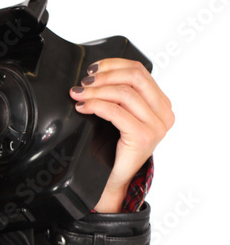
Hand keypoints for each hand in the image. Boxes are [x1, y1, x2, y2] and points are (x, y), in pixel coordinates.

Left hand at [69, 58, 173, 211]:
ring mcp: (156, 126)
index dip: (113, 65)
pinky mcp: (143, 137)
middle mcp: (164, 113)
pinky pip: (116, 112)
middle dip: (104, 76)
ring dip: (96, 91)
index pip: (139, 70)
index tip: (92, 69)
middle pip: (134, 76)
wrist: (114, 179)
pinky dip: (96, 105)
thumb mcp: (122, 115)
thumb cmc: (115, 148)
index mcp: (161, 104)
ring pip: (124, 93)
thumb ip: (119, 95)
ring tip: (79, 95)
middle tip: (83, 83)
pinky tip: (84, 108)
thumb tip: (95, 73)